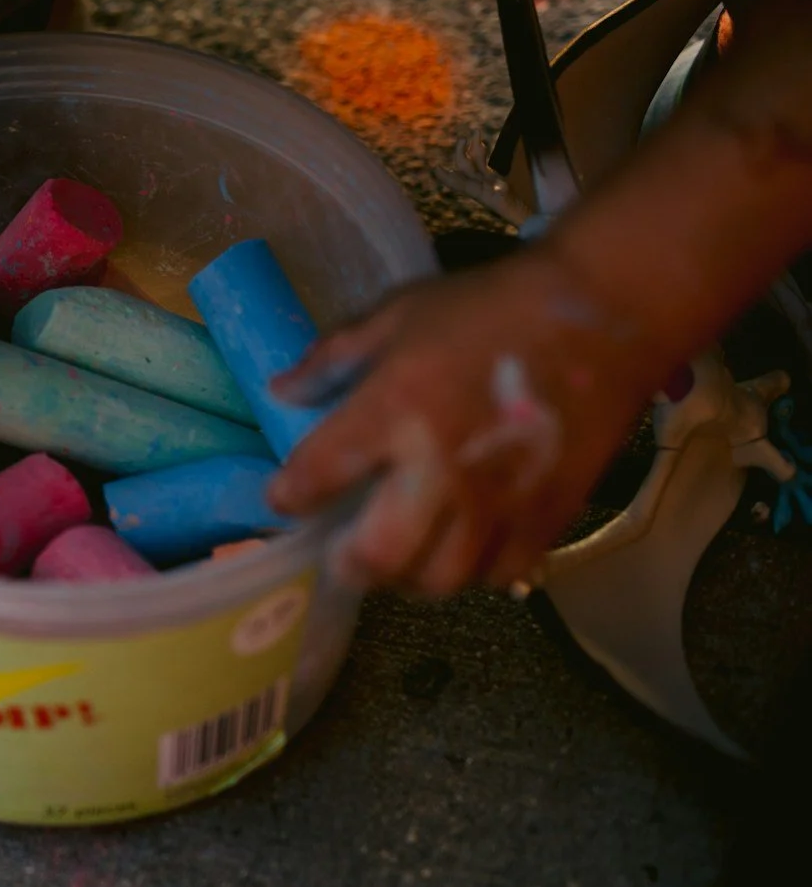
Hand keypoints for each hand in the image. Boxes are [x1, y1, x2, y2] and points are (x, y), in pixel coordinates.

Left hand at [265, 244, 664, 595]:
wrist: (604, 311)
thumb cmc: (490, 307)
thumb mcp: (397, 315)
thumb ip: (333, 359)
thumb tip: (281, 393)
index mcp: (395, 410)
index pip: (318, 476)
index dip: (289, 497)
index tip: (285, 498)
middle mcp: (442, 467)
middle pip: (380, 556)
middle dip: (349, 563)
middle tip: (342, 550)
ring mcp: (500, 499)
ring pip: (440, 579)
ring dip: (409, 575)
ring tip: (401, 553)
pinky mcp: (551, 513)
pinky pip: (502, 573)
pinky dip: (473, 572)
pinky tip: (462, 546)